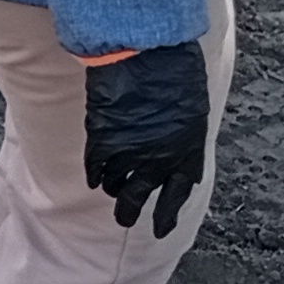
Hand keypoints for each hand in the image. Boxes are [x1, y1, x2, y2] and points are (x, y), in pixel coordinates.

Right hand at [81, 42, 213, 237]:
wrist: (148, 53)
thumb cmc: (176, 69)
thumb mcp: (191, 107)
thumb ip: (182, 134)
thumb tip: (177, 144)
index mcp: (186, 153)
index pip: (178, 193)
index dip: (168, 214)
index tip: (161, 230)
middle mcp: (158, 162)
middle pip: (139, 199)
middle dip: (129, 213)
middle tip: (123, 220)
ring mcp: (129, 155)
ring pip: (115, 186)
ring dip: (111, 187)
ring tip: (108, 186)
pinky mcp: (103, 144)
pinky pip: (95, 170)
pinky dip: (93, 174)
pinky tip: (93, 177)